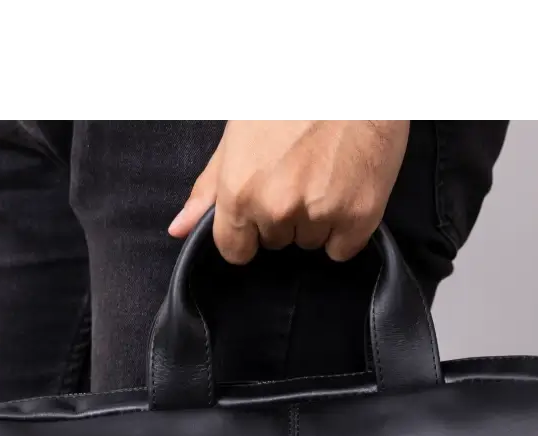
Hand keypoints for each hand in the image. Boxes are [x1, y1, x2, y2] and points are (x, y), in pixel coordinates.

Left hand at [169, 120, 409, 264]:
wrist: (355, 82)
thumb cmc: (292, 104)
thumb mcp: (238, 135)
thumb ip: (210, 187)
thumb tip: (178, 229)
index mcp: (240, 191)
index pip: (234, 250)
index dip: (247, 234)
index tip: (259, 216)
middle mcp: (276, 209)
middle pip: (276, 242)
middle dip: (284, 216)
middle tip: (300, 172)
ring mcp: (319, 215)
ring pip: (310, 244)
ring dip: (316, 221)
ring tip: (326, 173)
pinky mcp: (358, 217)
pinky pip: (342, 249)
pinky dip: (346, 228)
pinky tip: (346, 189)